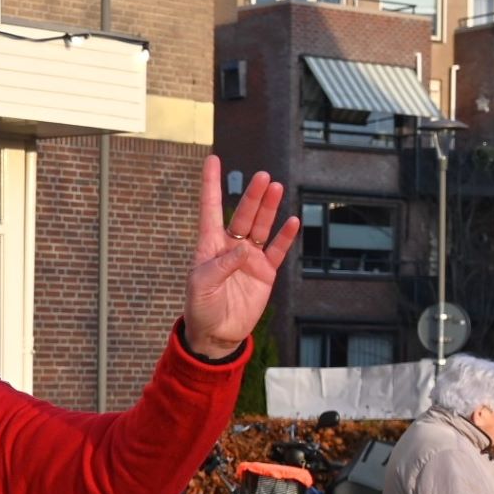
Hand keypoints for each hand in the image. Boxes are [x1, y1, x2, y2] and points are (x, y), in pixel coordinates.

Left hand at [185, 155, 301, 358]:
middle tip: (263, 177)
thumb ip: (220, 266)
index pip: (211, 208)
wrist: (217, 335)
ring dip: (269, 209)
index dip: (211, 184)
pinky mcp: (265, 272)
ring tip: (277, 188)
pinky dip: (285, 237)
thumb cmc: (201, 309)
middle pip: (244, 214)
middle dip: (253, 196)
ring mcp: (250, 258)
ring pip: (261, 227)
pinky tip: (292, 221)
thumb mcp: (201, 286)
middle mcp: (231, 247)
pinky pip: (277, 250)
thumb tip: (242, 249)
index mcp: (209, 245)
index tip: (213, 159)